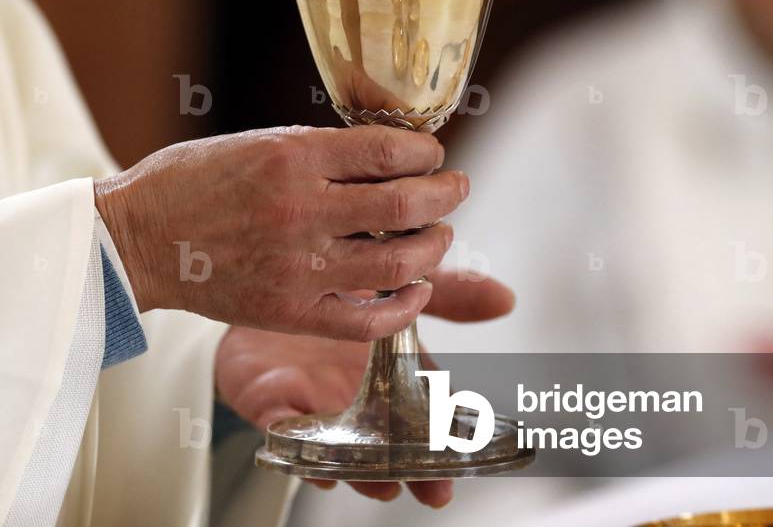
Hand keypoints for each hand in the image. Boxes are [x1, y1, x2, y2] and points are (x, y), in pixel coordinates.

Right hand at [95, 125, 468, 339]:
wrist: (136, 239)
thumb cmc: (195, 181)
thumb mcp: (257, 142)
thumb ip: (323, 151)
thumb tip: (393, 153)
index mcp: (291, 157)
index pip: (389, 152)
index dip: (427, 153)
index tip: (434, 154)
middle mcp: (299, 210)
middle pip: (405, 207)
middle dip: (446, 195)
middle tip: (457, 188)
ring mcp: (296, 267)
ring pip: (397, 264)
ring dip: (435, 247)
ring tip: (439, 234)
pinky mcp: (290, 312)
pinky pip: (368, 320)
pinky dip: (406, 305)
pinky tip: (417, 288)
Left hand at [215, 269, 514, 507]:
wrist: (267, 280)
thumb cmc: (337, 294)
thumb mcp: (397, 286)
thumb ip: (450, 294)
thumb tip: (505, 298)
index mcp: (392, 369)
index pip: (427, 406)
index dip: (447, 433)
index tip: (466, 456)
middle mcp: (359, 394)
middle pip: (390, 439)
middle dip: (412, 469)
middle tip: (435, 491)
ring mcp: (316, 400)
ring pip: (341, 445)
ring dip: (361, 471)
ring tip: (380, 485)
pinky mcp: (272, 398)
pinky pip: (284, 428)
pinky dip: (297, 447)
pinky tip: (315, 465)